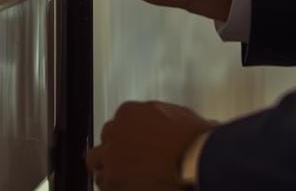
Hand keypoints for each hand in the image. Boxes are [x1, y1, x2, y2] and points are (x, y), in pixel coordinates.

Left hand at [87, 101, 214, 189]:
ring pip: (97, 161)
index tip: (138, 146)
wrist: (198, 162)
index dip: (129, 137)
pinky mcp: (112, 177)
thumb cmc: (196, 142)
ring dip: (109, 168)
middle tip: (131, 163)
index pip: (119, 123)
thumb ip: (171, 119)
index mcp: (130, 111)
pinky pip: (103, 182)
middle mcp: (115, 130)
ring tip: (125, 178)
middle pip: (106, 140)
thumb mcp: (185, 118)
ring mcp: (111, 154)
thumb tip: (183, 126)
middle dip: (116, 151)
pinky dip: (113, 186)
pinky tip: (127, 188)